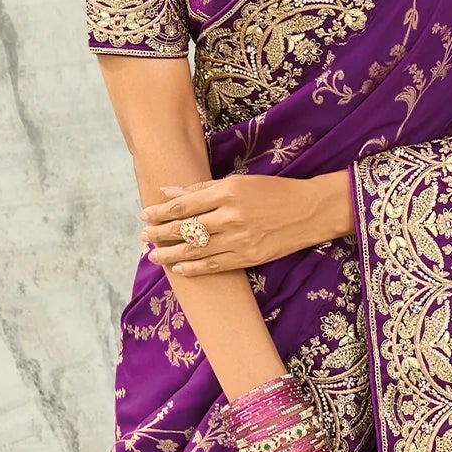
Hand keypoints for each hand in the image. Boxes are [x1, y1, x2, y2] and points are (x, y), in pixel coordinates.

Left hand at [146, 171, 352, 278]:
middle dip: (161, 234)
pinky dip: (194, 268)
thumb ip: (204, 188)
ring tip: (154, 256)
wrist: (309, 211)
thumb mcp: (240, 181)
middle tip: (143, 238)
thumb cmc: (273, 192)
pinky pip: (215, 265)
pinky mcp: (249, 257)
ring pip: (196, 249)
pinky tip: (179, 269)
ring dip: (171, 254)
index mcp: (228, 192)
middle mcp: (231, 216)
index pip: (185, 204)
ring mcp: (240, 239)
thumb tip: (169, 191)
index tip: (145, 215)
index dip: (161, 212)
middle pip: (186, 228)